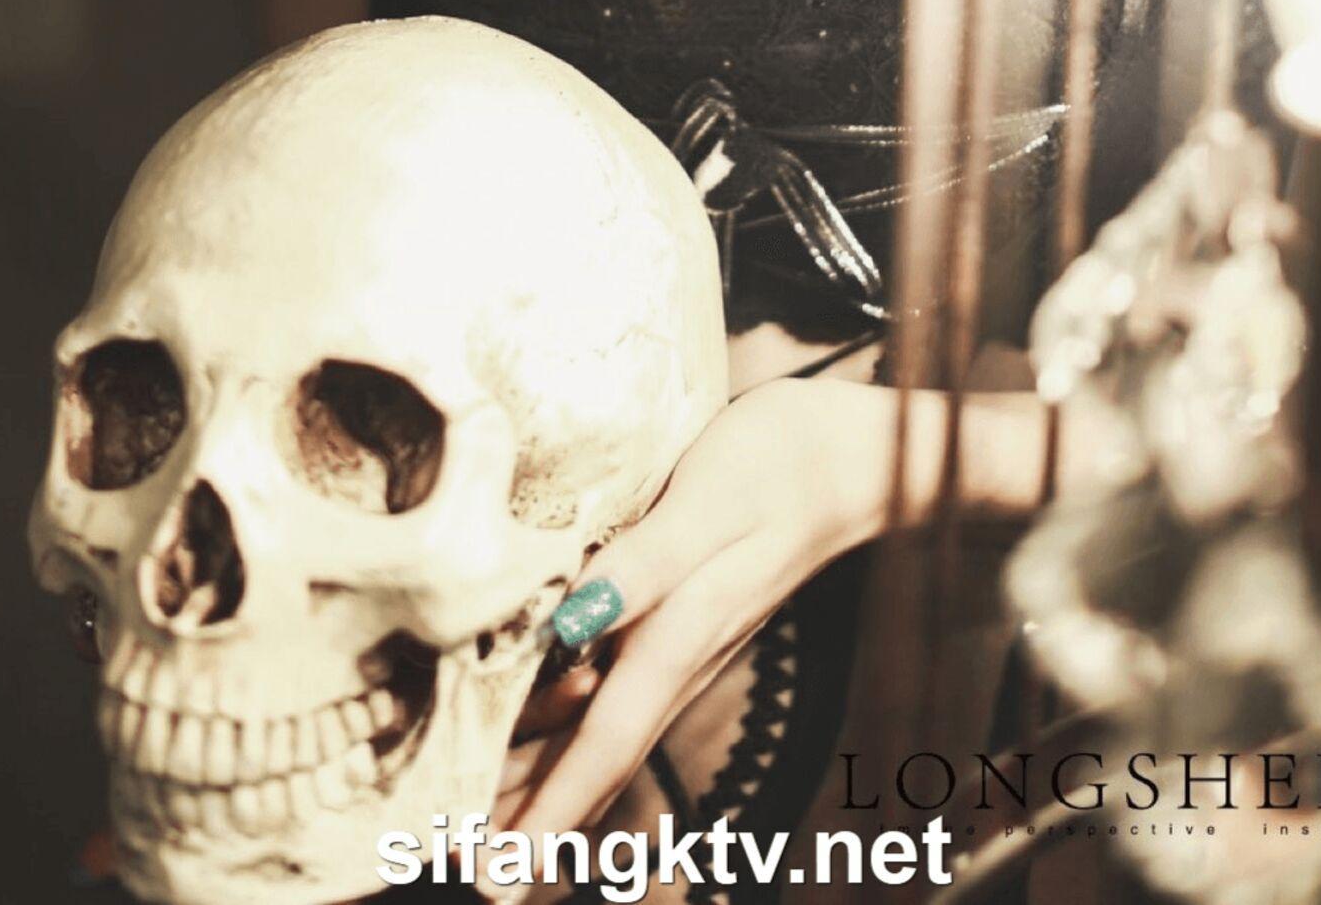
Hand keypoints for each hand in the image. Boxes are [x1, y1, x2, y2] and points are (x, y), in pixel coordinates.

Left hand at [495, 376, 882, 843]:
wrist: (852, 458)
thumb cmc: (779, 465)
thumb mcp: (705, 502)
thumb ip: (641, 565)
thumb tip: (573, 619)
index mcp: (678, 636)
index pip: (604, 746)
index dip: (550, 815)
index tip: (501, 878)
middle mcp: (680, 660)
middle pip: (596, 761)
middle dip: (532, 820)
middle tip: (468, 867)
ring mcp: (686, 649)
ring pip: (602, 737)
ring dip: (543, 784)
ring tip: (480, 828)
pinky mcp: (686, 625)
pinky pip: (617, 701)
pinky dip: (569, 736)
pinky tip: (534, 736)